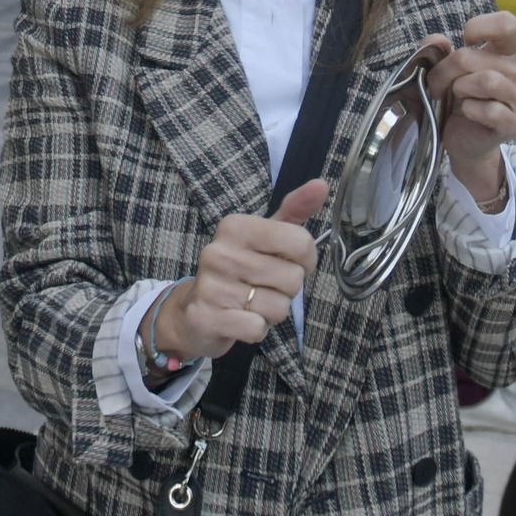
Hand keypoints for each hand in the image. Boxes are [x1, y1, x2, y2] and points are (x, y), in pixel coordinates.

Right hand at [148, 180, 325, 362]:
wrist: (194, 311)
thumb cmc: (239, 271)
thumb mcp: (265, 236)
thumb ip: (295, 211)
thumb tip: (322, 185)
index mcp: (236, 227)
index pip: (301, 242)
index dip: (305, 261)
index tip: (288, 263)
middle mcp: (219, 252)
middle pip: (293, 278)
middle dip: (286, 290)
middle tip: (263, 287)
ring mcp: (211, 286)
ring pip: (278, 307)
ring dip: (272, 312)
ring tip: (251, 304)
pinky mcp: (206, 318)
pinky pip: (257, 328)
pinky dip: (256, 330)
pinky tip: (240, 319)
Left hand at [422, 14, 515, 196]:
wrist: (463, 137)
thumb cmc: (458, 96)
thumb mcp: (446, 69)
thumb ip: (439, 51)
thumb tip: (437, 39)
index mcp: (508, 52)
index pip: (507, 23)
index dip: (481, 26)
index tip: (465, 40)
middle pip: (477, 56)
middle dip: (447, 69)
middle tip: (438, 83)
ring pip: (487, 80)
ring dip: (459, 88)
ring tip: (455, 96)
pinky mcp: (515, 124)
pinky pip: (491, 110)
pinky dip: (470, 110)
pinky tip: (467, 112)